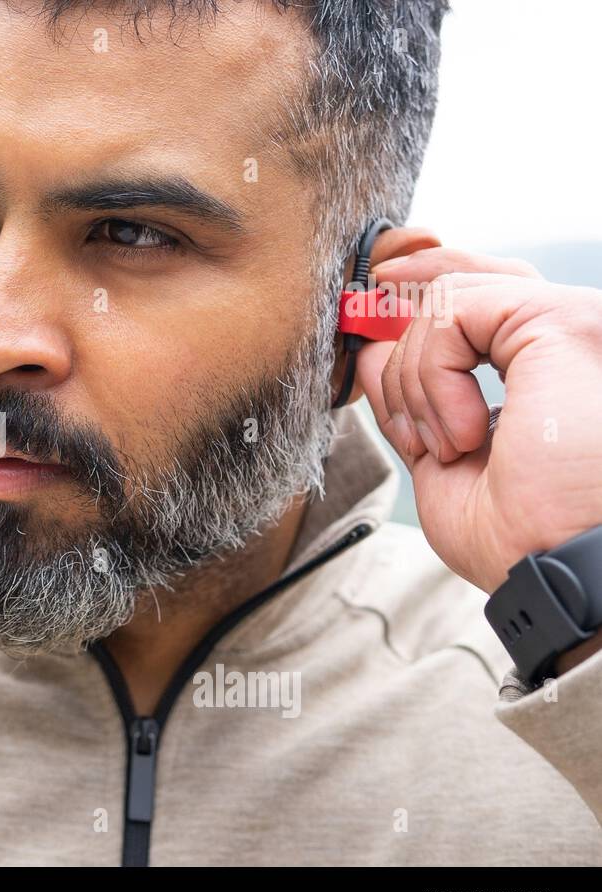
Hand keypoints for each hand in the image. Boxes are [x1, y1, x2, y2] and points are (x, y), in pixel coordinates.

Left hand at [354, 247, 601, 597]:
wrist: (557, 568)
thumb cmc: (521, 537)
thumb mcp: (443, 462)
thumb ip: (411, 400)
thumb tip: (372, 349)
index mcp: (553, 367)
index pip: (487, 298)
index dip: (423, 291)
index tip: (368, 311)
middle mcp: (572, 336)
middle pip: (475, 276)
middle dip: (400, 305)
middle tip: (364, 335)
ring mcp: (575, 322)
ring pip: (449, 299)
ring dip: (413, 377)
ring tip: (441, 444)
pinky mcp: (563, 321)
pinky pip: (452, 312)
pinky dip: (430, 374)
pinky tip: (459, 436)